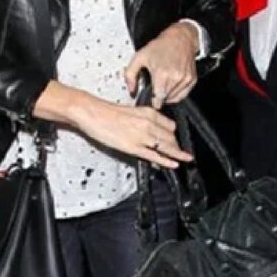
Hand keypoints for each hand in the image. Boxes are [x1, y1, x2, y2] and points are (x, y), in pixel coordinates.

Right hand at [32, 81, 192, 168]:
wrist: (92, 113)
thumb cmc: (106, 112)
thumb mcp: (131, 112)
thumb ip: (144, 120)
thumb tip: (151, 129)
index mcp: (148, 112)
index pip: (170, 125)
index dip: (174, 134)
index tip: (177, 139)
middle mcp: (148, 123)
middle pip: (171, 137)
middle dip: (177, 145)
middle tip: (181, 152)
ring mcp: (142, 136)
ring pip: (167, 146)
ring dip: (177, 154)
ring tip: (184, 159)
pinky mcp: (134, 147)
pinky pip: (155, 155)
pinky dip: (167, 161)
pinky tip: (174, 164)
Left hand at [124, 23, 198, 109]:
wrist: (180, 38)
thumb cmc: (161, 46)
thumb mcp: (140, 57)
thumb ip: (130, 75)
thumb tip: (131, 90)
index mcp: (162, 73)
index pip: (158, 99)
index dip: (152, 101)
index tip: (150, 98)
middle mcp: (175, 77)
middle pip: (165, 99)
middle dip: (158, 96)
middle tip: (155, 86)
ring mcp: (185, 79)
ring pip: (174, 98)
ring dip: (167, 95)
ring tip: (163, 83)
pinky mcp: (191, 80)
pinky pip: (183, 95)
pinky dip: (176, 94)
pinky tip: (170, 85)